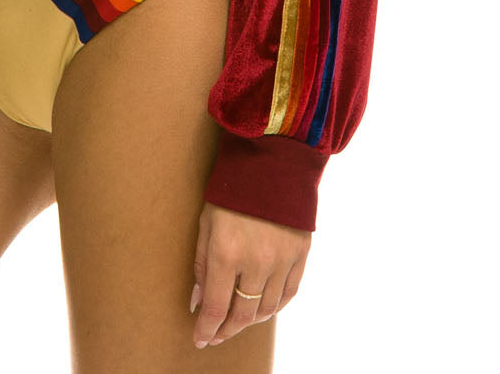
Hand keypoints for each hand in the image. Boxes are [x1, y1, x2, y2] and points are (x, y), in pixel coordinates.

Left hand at [190, 201, 310, 347]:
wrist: (272, 159)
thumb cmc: (231, 189)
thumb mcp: (206, 222)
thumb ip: (202, 265)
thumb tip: (198, 301)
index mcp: (227, 252)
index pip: (216, 307)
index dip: (207, 328)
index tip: (200, 339)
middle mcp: (257, 261)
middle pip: (242, 314)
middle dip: (226, 329)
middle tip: (216, 334)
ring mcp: (282, 260)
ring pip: (267, 309)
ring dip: (249, 320)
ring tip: (236, 320)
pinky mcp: (301, 254)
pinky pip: (288, 294)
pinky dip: (274, 307)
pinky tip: (263, 308)